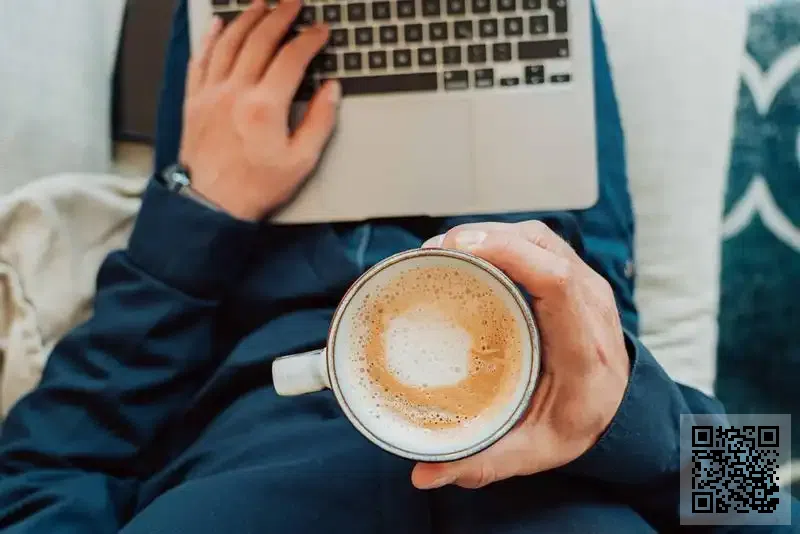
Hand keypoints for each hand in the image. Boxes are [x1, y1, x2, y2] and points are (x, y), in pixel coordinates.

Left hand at [179, 1, 339, 220]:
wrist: (210, 204)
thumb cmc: (255, 187)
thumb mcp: (301, 161)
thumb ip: (319, 121)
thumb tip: (330, 90)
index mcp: (265, 105)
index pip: (291, 58)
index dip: (309, 39)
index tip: (320, 30)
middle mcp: (235, 91)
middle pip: (259, 39)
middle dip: (280, 16)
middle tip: (293, 3)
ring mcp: (211, 93)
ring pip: (229, 42)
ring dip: (247, 18)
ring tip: (261, 4)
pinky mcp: (194, 100)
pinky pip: (201, 58)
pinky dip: (211, 38)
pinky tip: (219, 25)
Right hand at [412, 222, 630, 489]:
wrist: (621, 406)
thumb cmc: (577, 424)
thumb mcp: (535, 451)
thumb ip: (483, 463)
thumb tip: (422, 475)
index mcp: (584, 348)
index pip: (557, 283)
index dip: (508, 254)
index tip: (457, 249)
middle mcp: (591, 307)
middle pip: (542, 248)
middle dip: (484, 236)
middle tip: (431, 251)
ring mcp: (586, 285)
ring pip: (538, 237)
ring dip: (489, 232)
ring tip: (442, 247)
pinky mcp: (574, 276)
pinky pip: (536, 243)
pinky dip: (500, 238)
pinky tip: (469, 250)